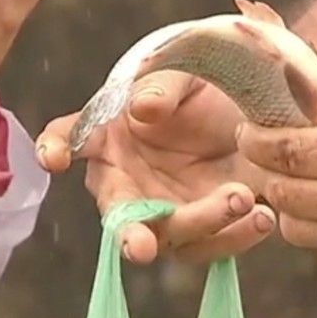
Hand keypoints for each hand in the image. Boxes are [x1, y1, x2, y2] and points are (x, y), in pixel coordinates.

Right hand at [37, 71, 276, 263]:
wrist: (252, 105)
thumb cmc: (201, 82)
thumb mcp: (185, 71)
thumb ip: (162, 88)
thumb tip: (141, 109)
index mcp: (107, 136)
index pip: (68, 136)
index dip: (56, 146)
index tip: (54, 158)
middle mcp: (126, 181)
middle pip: (118, 214)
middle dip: (128, 235)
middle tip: (139, 246)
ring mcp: (165, 210)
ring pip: (171, 236)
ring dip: (203, 224)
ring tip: (241, 197)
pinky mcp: (205, 228)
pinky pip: (213, 245)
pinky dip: (237, 236)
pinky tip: (262, 217)